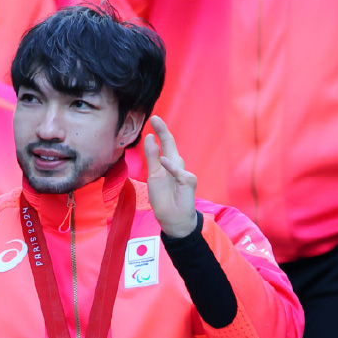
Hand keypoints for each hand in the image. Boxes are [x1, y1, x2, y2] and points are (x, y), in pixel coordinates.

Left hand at [143, 115, 197, 238]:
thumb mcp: (153, 176)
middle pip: (170, 145)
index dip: (159, 132)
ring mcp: (183, 173)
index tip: (153, 119)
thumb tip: (149, 138)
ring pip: (174, 156)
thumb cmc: (164, 198)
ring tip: (158, 127)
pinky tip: (165, 160)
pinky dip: (172, 167)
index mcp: (168, 164)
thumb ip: (152, 158)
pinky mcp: (188, 182)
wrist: (173, 219)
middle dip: (163, 131)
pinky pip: (179, 172)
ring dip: (166, 141)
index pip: (164, 145)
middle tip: (155, 118)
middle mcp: (176, 166)